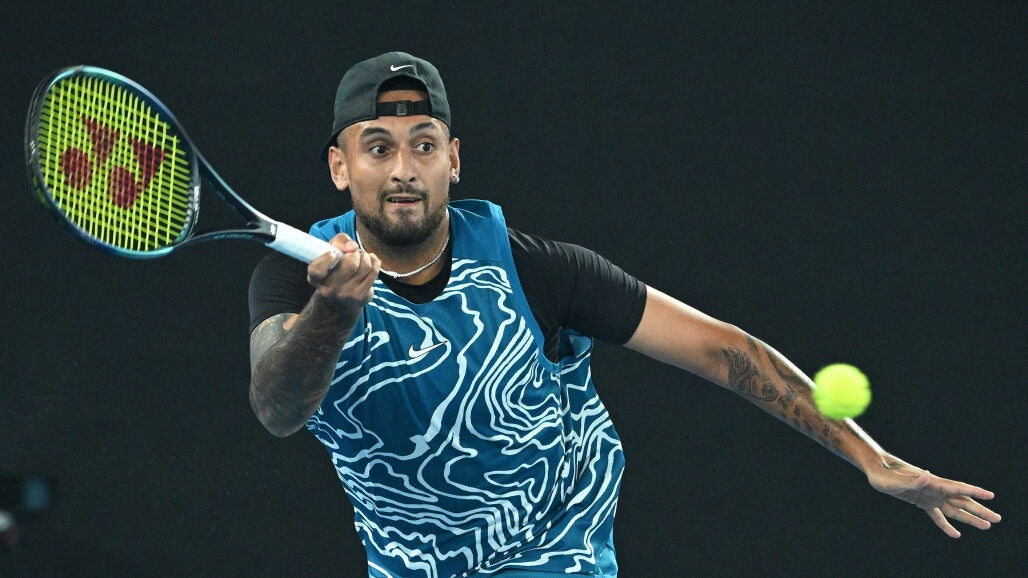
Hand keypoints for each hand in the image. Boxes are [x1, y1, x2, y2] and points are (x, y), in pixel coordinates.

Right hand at [306, 233, 380, 313]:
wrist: (340, 297)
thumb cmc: (335, 267)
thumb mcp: (331, 251)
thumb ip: (339, 241)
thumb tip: (352, 247)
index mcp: (315, 278)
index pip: (317, 270)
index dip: (328, 258)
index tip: (335, 253)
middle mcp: (328, 290)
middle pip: (350, 264)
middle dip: (356, 253)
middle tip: (354, 253)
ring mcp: (344, 295)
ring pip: (365, 267)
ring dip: (365, 256)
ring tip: (361, 257)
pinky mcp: (359, 297)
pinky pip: (373, 272)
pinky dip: (374, 262)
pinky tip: (370, 261)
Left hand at [866, 455, 1000, 537]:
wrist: (876, 470)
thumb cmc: (885, 474)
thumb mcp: (896, 479)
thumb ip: (913, 479)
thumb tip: (927, 475)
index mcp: (932, 483)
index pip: (958, 488)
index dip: (974, 491)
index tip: (990, 495)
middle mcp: (935, 489)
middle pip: (962, 501)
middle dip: (979, 510)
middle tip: (997, 519)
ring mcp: (929, 496)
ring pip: (954, 509)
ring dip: (969, 518)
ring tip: (986, 526)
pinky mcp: (921, 502)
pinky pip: (938, 516)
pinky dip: (946, 525)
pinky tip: (956, 534)